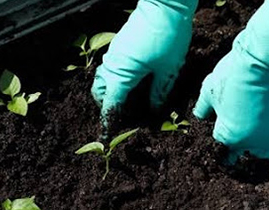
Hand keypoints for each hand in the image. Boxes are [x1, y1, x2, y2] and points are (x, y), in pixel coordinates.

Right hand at [92, 0, 197, 129]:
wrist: (164, 4)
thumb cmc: (168, 36)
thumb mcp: (169, 70)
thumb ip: (159, 93)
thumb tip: (153, 110)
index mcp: (122, 76)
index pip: (110, 106)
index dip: (109, 123)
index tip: (105, 138)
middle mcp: (112, 66)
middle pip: (99, 94)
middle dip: (106, 107)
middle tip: (122, 117)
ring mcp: (114, 54)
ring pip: (103, 80)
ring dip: (109, 94)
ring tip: (126, 101)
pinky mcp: (119, 46)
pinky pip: (110, 69)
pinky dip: (114, 80)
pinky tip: (132, 82)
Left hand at [194, 0, 268, 162]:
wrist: (265, 62)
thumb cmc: (234, 75)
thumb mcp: (208, 91)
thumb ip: (202, 109)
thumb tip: (199, 116)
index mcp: (229, 138)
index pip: (220, 143)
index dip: (219, 129)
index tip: (221, 121)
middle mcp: (251, 144)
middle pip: (239, 152)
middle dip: (235, 144)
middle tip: (236, 126)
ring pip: (259, 153)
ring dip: (254, 147)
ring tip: (252, 134)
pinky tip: (268, 132)